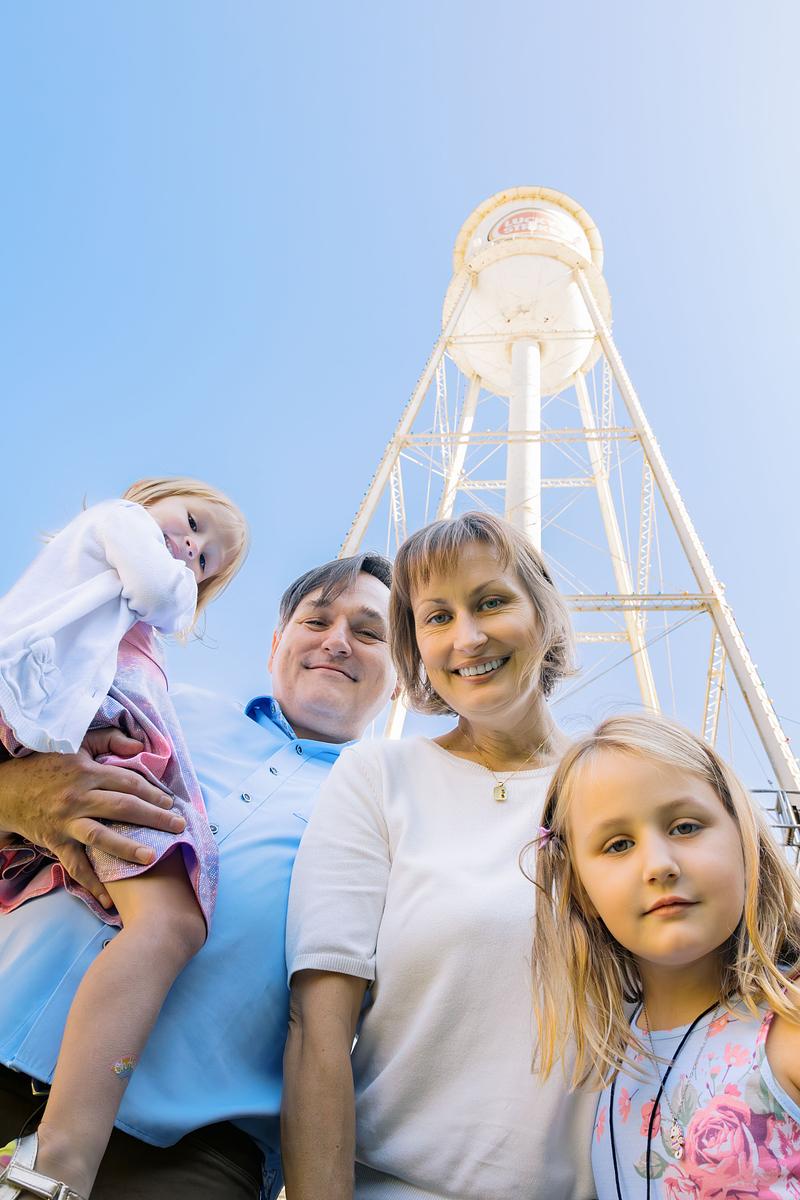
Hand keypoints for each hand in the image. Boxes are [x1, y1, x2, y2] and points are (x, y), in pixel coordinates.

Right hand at [0, 732, 185, 909]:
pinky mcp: (56, 842)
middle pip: (123, 808)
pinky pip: (76, 865)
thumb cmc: (47, 765)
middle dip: (154, 818)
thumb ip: (110, 740)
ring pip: (101, 836)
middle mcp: (78, 798)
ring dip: (128, 848)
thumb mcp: (77, 743)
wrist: (8, 790)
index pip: (128, 782)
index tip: (171, 802)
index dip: (152, 792)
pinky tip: (110, 898)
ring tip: (152, 857)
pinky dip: (92, 883)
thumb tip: (140, 748)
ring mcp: (67, 822)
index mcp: (87, 772)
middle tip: (178, 827)